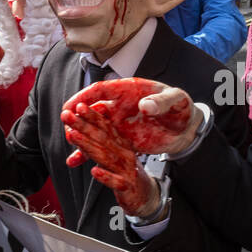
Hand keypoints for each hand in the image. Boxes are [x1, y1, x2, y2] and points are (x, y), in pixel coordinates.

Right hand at [60, 78, 197, 158]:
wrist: (186, 127)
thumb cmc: (181, 108)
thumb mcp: (176, 101)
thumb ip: (161, 102)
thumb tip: (146, 106)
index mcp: (129, 91)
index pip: (102, 90)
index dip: (85, 96)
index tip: (72, 104)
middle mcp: (119, 106)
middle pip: (92, 109)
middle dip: (77, 115)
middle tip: (66, 123)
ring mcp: (118, 124)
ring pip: (93, 128)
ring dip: (80, 134)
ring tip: (69, 141)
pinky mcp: (121, 140)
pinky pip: (101, 145)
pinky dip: (88, 153)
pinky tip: (75, 161)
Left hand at [61, 101, 160, 215]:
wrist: (146, 197)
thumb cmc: (127, 174)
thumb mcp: (113, 156)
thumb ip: (96, 146)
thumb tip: (73, 133)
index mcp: (122, 145)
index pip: (107, 128)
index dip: (92, 116)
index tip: (79, 106)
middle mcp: (125, 154)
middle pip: (103, 138)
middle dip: (84, 126)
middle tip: (68, 116)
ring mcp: (127, 170)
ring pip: (106, 156)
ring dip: (89, 146)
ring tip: (74, 136)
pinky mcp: (127, 187)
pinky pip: (116, 181)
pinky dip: (105, 176)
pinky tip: (95, 171)